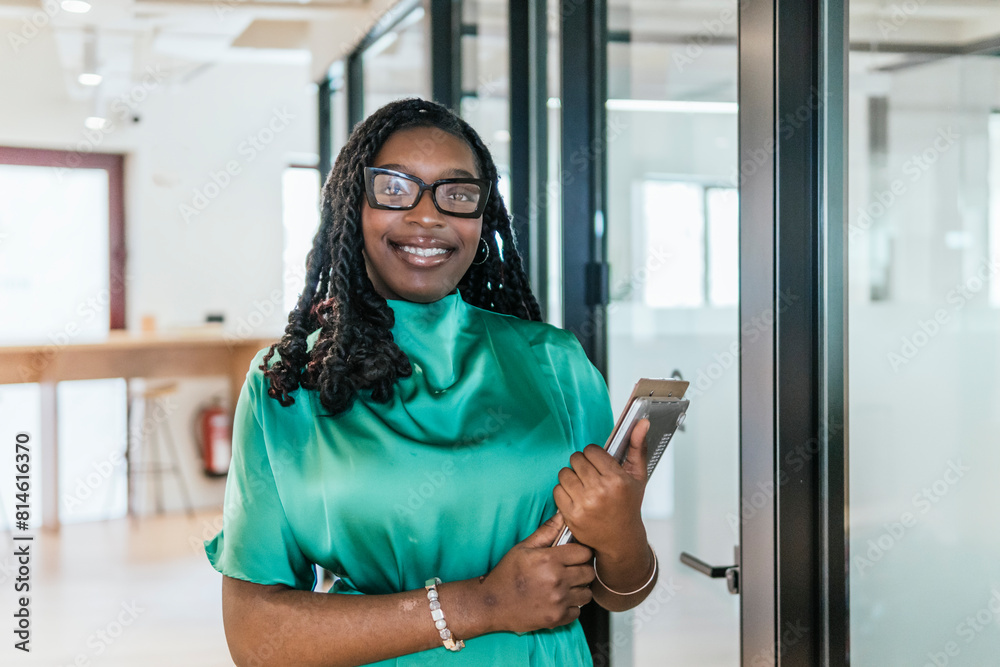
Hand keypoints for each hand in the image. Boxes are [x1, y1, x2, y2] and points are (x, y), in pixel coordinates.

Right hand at [480, 513, 594, 633]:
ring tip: (564, 586)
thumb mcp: (523, 548)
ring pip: (587, 593)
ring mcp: (558, 601)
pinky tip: (558, 601)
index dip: (580, 552)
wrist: (491, 604)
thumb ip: (546, 531)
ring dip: (579, 589)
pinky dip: (571, 607)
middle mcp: (557, 580)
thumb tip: (562, 515)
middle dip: (581, 570)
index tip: (573, 555)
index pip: (585, 552)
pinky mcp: (557, 618)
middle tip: (569, 570)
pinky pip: (578, 611)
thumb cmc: (506, 574)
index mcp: (549, 560)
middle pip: (589, 572)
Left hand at [552, 418, 651, 555]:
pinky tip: (576, 497)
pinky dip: (563, 492)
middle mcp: (600, 491)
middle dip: (582, 464)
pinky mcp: (571, 516)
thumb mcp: (637, 477)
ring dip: (571, 477)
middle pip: (576, 459)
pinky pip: (557, 490)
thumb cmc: (628, 506)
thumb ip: (638, 447)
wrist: (620, 540)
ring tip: (582, 485)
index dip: (594, 455)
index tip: (598, 463)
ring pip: (564, 473)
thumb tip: (643, 422)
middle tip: (590, 475)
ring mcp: (584, 504)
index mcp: (617, 480)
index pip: (592, 450)